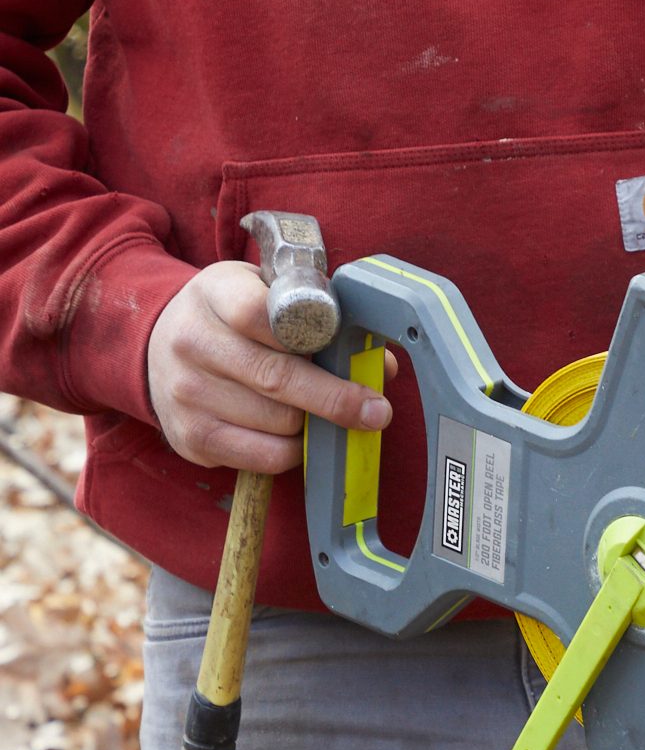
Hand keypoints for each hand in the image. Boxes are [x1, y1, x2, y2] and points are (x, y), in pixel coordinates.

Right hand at [148, 261, 395, 470]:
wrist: (159, 343)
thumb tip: (380, 366)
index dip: (316, 337)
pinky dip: (294, 451)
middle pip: (279, 379)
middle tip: (376, 412)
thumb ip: (320, 320)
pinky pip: (265, 456)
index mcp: (215, 293)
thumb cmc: (232, 319)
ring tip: (323, 414)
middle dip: (336, 400)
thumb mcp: (266, 295)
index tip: (353, 359)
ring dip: (314, 424)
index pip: (265, 314)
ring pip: (279, 422)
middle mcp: (192, 342)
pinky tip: (298, 436)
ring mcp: (186, 393)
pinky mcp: (191, 438)